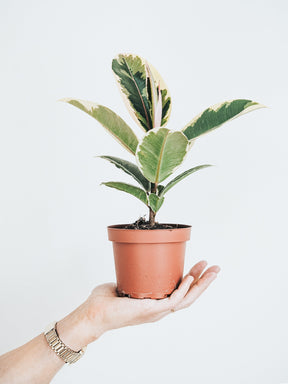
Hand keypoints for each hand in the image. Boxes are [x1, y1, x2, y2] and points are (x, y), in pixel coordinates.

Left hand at [57, 261, 219, 349]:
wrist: (92, 313)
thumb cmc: (104, 302)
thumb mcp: (126, 283)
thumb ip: (136, 276)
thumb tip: (139, 264)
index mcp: (155, 303)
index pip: (180, 293)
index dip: (193, 280)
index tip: (199, 266)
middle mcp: (159, 309)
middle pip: (189, 297)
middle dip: (204, 282)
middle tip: (215, 268)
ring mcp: (156, 312)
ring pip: (186, 299)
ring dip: (200, 284)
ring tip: (211, 270)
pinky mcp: (150, 311)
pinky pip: (173, 301)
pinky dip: (183, 288)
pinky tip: (189, 277)